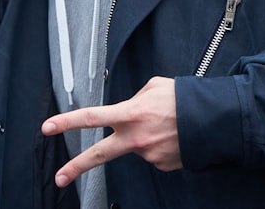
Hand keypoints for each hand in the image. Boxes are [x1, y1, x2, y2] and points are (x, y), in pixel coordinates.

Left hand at [40, 76, 180, 186]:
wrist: (217, 121)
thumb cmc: (185, 99)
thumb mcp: (154, 87)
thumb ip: (133, 98)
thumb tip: (127, 109)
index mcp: (131, 113)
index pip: (91, 117)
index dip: (66, 123)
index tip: (47, 127)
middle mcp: (136, 138)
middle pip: (98, 155)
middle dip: (76, 167)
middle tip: (59, 177)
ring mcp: (149, 155)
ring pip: (135, 146)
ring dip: (145, 137)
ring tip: (166, 125)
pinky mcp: (162, 165)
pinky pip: (152, 154)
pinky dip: (159, 145)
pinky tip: (172, 136)